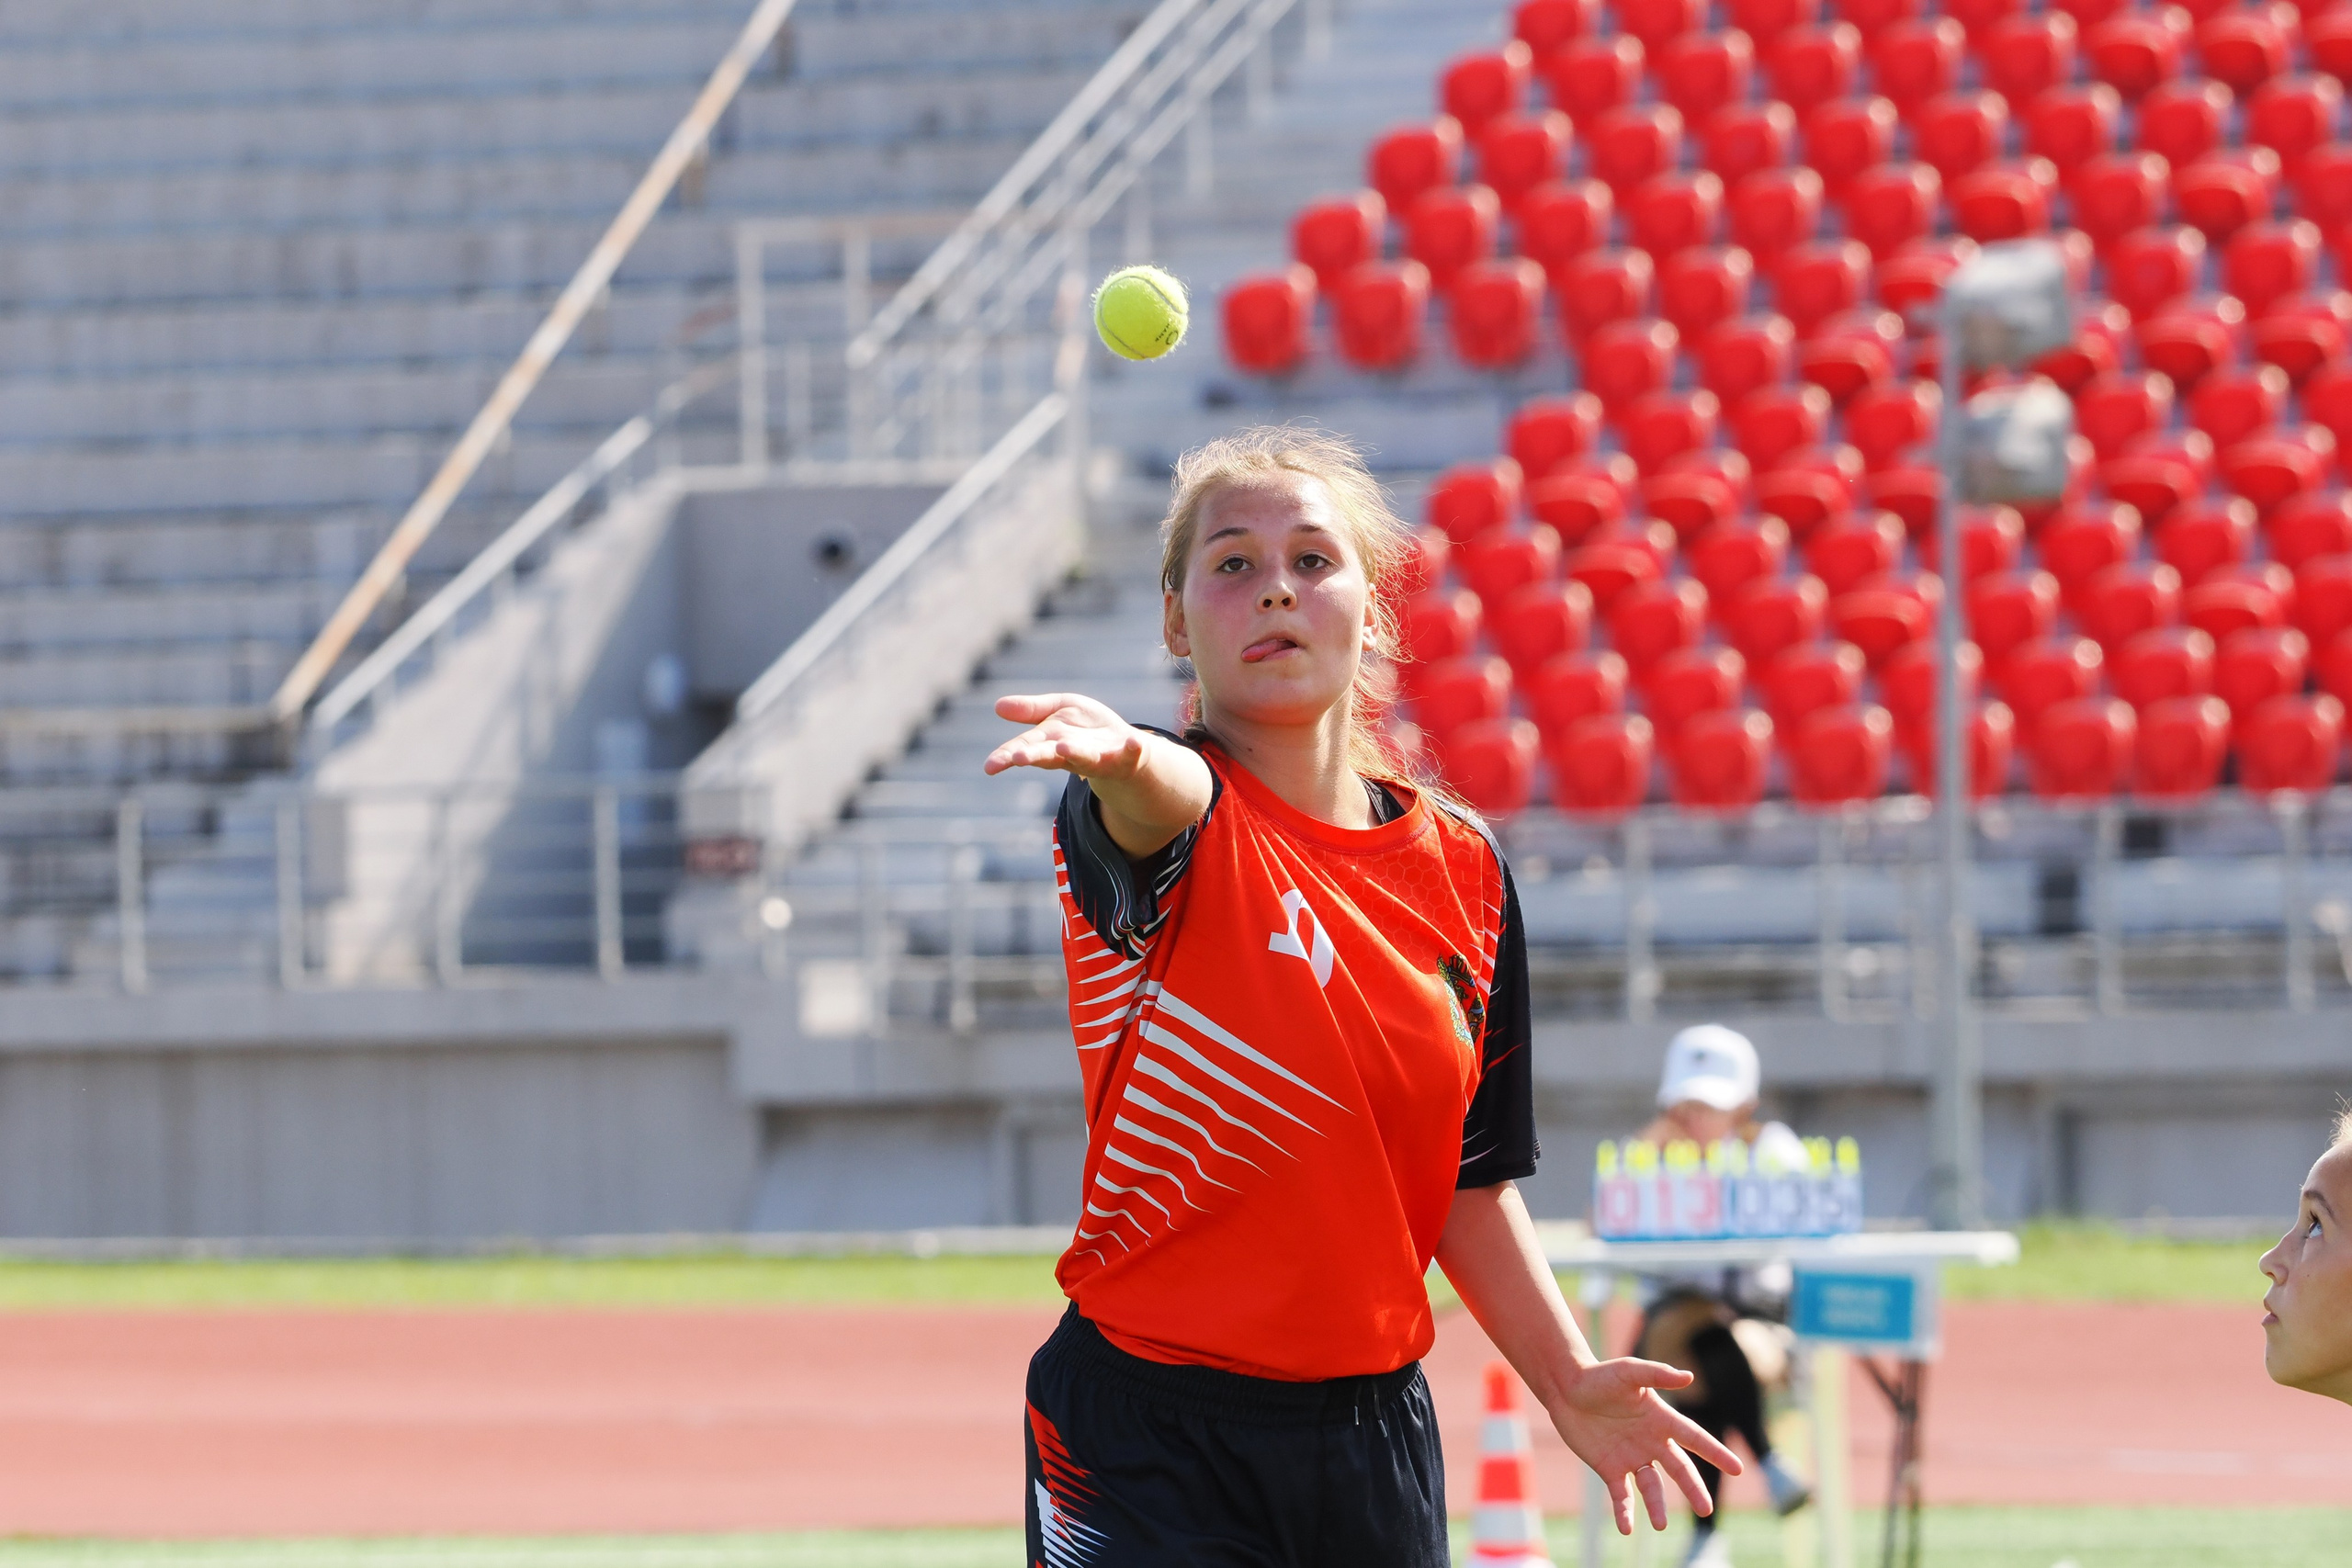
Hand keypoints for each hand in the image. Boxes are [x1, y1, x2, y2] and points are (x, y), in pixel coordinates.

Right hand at [983, 693, 1147, 780]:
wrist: (1124, 748)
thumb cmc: (1086, 730)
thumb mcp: (1059, 710)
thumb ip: (1032, 710)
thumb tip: (997, 706)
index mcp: (1050, 742)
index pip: (1024, 748)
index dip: (1006, 756)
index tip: (990, 766)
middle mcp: (1071, 754)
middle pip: (1048, 756)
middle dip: (1033, 756)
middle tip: (1016, 758)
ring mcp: (1098, 758)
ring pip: (1085, 759)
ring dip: (1074, 753)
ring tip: (1063, 747)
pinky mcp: (1126, 757)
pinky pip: (1130, 754)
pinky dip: (1132, 749)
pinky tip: (1134, 740)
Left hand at [1545, 1358, 1743, 1534]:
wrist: (1566, 1389)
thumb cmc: (1599, 1376)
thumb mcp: (1629, 1371)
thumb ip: (1657, 1374)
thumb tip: (1689, 1377)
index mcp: (1662, 1420)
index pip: (1694, 1439)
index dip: (1715, 1453)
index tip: (1738, 1469)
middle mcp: (1652, 1443)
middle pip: (1679, 1469)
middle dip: (1693, 1489)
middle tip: (1705, 1510)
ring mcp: (1632, 1458)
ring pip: (1652, 1488)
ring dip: (1658, 1507)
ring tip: (1661, 1525)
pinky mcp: (1611, 1469)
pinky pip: (1622, 1496)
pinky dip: (1626, 1513)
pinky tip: (1626, 1528)